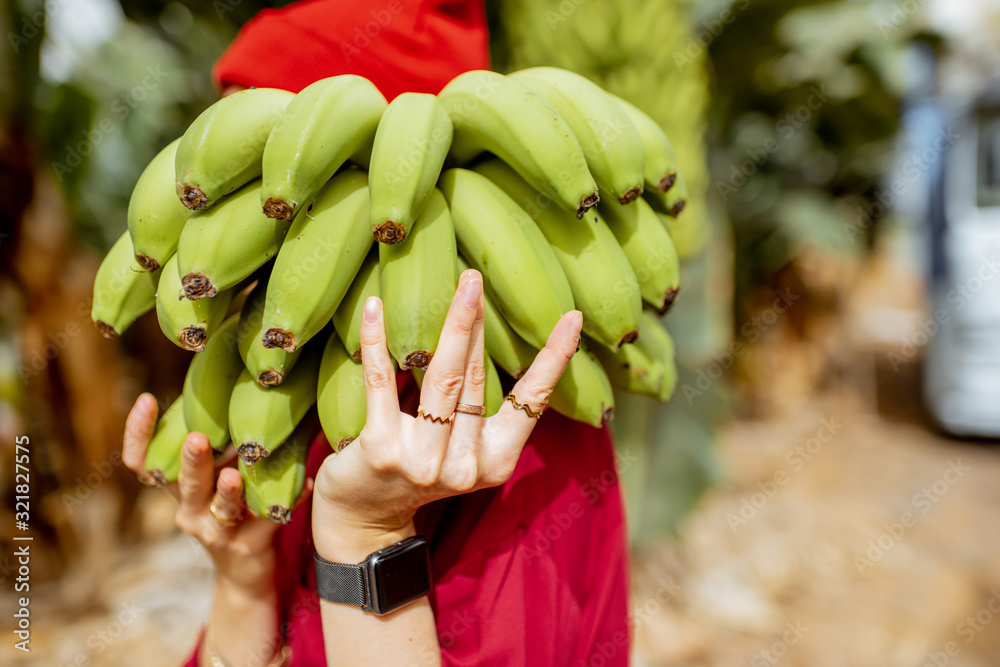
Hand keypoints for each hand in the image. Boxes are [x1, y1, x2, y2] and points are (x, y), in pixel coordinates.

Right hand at [122, 395, 306, 591]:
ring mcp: (216, 531)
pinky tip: (305, 486)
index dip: (139, 435)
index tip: (146, 398)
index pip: (145, 463)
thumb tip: (249, 390)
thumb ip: (224, 449)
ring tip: (233, 477)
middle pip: (182, 484)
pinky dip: (287, 501)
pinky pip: (267, 522)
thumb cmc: (234, 512)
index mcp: (180, 489)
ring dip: (228, 491)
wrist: (247, 574)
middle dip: (190, 460)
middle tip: (196, 438)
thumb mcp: (219, 480)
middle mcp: (190, 510)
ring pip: (220, 508)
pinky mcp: (247, 546)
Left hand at [311, 269, 582, 561]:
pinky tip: (375, 307)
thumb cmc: (417, 471)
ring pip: (443, 380)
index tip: (573, 318)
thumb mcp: (460, 451)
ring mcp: (423, 460)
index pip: (532, 402)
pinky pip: (381, 384)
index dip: (553, 359)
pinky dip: (377, 342)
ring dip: (454, 327)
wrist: (362, 520)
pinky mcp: (381, 450)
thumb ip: (477, 413)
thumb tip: (486, 342)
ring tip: (459, 286)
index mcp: (494, 461)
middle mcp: (464, 465)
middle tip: (475, 277)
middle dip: (477, 324)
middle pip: (476, 380)